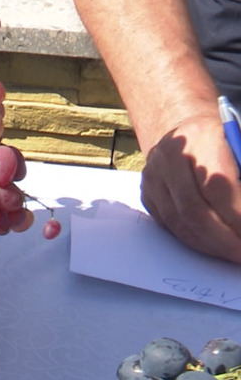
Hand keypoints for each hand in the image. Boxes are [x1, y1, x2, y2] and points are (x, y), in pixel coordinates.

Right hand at [140, 114, 240, 264]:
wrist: (183, 126)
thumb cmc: (224, 138)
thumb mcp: (239, 144)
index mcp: (201, 137)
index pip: (218, 186)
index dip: (237, 216)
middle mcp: (170, 155)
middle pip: (194, 209)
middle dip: (224, 239)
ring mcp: (154, 175)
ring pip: (179, 221)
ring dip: (210, 245)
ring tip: (231, 254)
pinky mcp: (147, 191)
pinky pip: (169, 224)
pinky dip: (194, 240)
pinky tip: (214, 246)